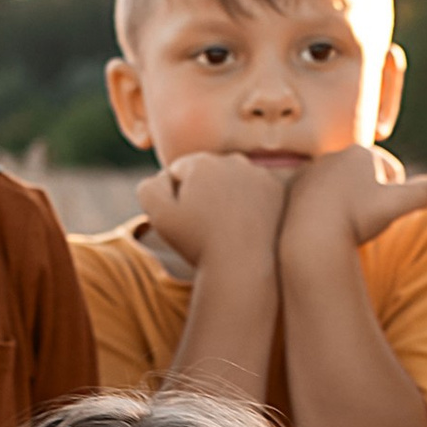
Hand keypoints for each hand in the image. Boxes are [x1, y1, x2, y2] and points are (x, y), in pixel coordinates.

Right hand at [141, 153, 289, 273]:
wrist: (243, 266)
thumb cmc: (198, 243)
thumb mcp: (159, 216)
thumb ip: (149, 189)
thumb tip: (162, 177)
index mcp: (201, 161)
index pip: (179, 172)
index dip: (176, 198)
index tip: (185, 220)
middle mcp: (231, 159)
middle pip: (207, 173)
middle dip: (202, 193)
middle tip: (204, 225)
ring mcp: (258, 173)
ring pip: (232, 181)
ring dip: (225, 197)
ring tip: (223, 226)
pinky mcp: (277, 190)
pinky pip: (254, 191)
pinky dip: (249, 203)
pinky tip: (243, 225)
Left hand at [279, 142, 426, 254]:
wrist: (309, 237)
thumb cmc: (355, 221)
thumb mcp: (396, 207)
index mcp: (362, 153)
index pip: (390, 175)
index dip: (390, 199)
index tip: (377, 214)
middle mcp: (335, 154)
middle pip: (366, 181)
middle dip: (368, 200)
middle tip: (359, 221)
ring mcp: (312, 169)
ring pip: (342, 190)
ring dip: (347, 205)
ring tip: (342, 224)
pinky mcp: (294, 186)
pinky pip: (318, 199)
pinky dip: (324, 211)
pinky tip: (323, 225)